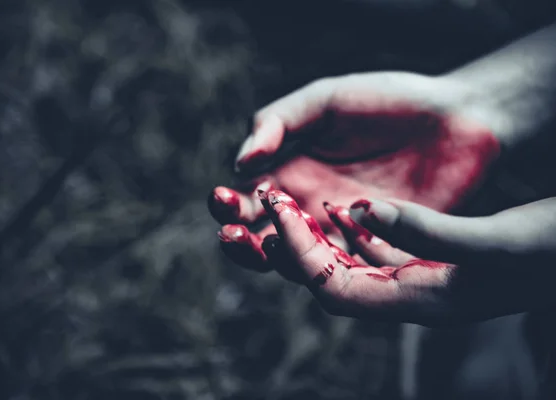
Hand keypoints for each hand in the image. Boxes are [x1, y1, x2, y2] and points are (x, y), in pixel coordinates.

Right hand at [210, 72, 499, 270]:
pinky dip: (325, 263)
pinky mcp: (374, 249)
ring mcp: (340, 232)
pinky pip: (342, 267)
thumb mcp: (325, 100)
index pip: (243, 200)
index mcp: (287, 173)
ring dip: (275, 258)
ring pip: (296, 260)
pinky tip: (322, 245)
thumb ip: (279, 122)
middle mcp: (307, 208)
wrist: (456, 119)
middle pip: (260, 238)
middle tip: (233, 234)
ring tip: (270, 243)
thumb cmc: (387, 101)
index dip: (226, 205)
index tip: (224, 198)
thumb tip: (241, 162)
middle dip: (239, 241)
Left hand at [257, 189, 555, 326]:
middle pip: (331, 279)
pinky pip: (377, 251)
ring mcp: (420, 281)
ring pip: (350, 264)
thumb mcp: (499, 241)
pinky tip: (344, 206)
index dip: (300, 252)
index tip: (280, 209)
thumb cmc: (554, 251)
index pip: (335, 288)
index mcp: (422, 301)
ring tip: (292, 200)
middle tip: (270, 201)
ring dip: (319, 234)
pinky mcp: (431, 263)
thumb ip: (430, 231)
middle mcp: (413, 297)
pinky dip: (355, 229)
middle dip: (296, 243)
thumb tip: (361, 211)